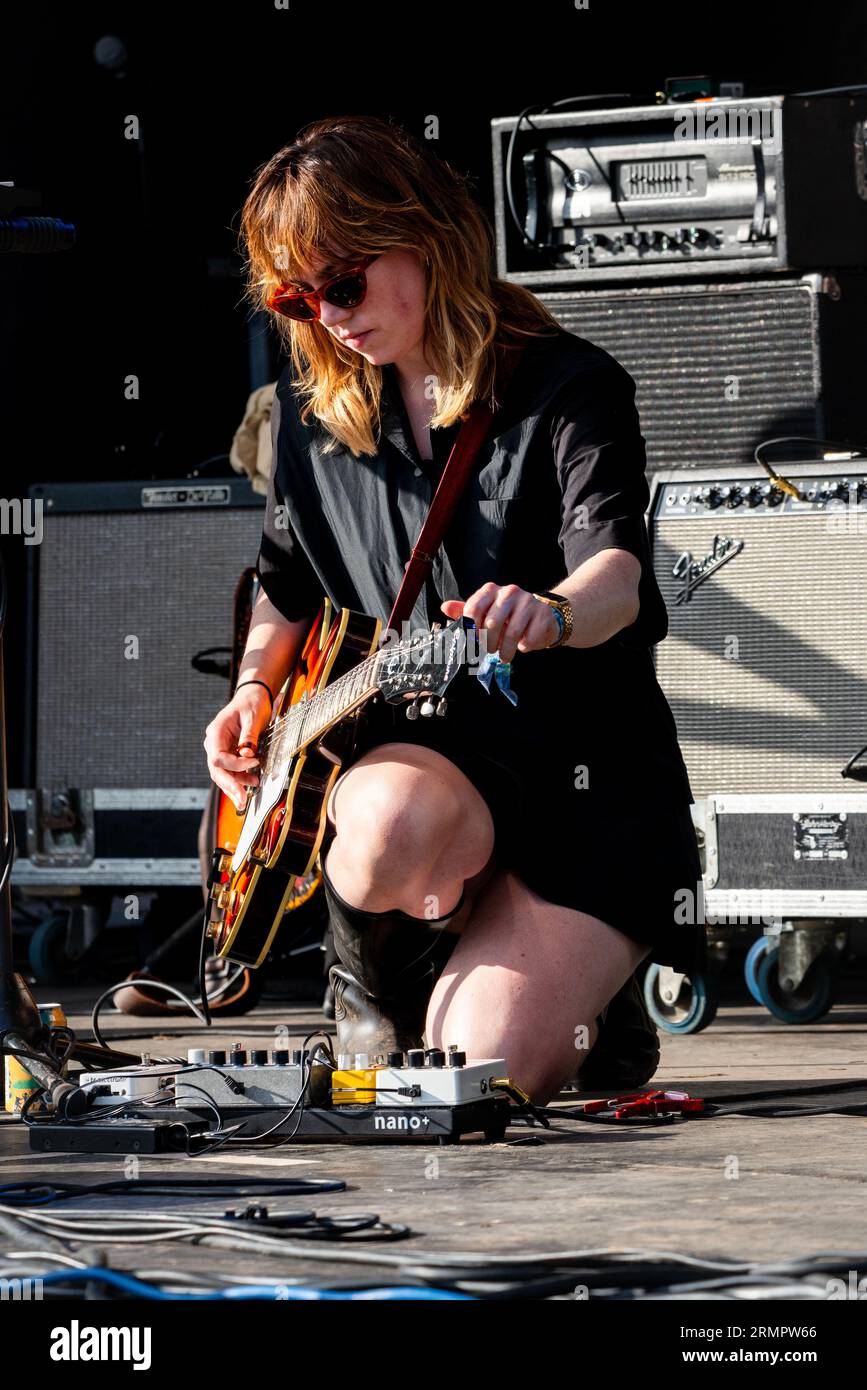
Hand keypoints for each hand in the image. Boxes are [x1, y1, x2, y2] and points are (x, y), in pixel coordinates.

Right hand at [203, 686, 269, 811]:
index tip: (254, 763)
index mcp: (216, 732)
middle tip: (241, 800)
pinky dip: (239, 779)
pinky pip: (230, 770)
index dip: (235, 764)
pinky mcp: (228, 754)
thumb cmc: (252, 704)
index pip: (218, 757)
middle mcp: (214, 742)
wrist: (253, 697)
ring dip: (234, 786)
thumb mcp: (253, 717)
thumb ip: (249, 736)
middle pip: (217, 769)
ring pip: (222, 773)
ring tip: (246, 798)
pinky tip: (250, 784)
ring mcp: (219, 749)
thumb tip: (247, 754)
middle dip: (230, 785)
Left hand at [441, 583, 561, 661]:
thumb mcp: (486, 614)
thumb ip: (466, 612)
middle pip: (491, 623)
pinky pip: (528, 637)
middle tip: (489, 651)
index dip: (471, 630)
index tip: (472, 644)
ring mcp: (527, 601)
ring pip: (511, 632)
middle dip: (488, 643)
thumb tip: (445, 607)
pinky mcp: (541, 613)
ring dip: (506, 650)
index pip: (473, 608)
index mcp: (490, 590)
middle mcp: (508, 592)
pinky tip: (523, 645)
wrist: (541, 618)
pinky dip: (524, 647)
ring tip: (505, 656)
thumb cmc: (508, 618)